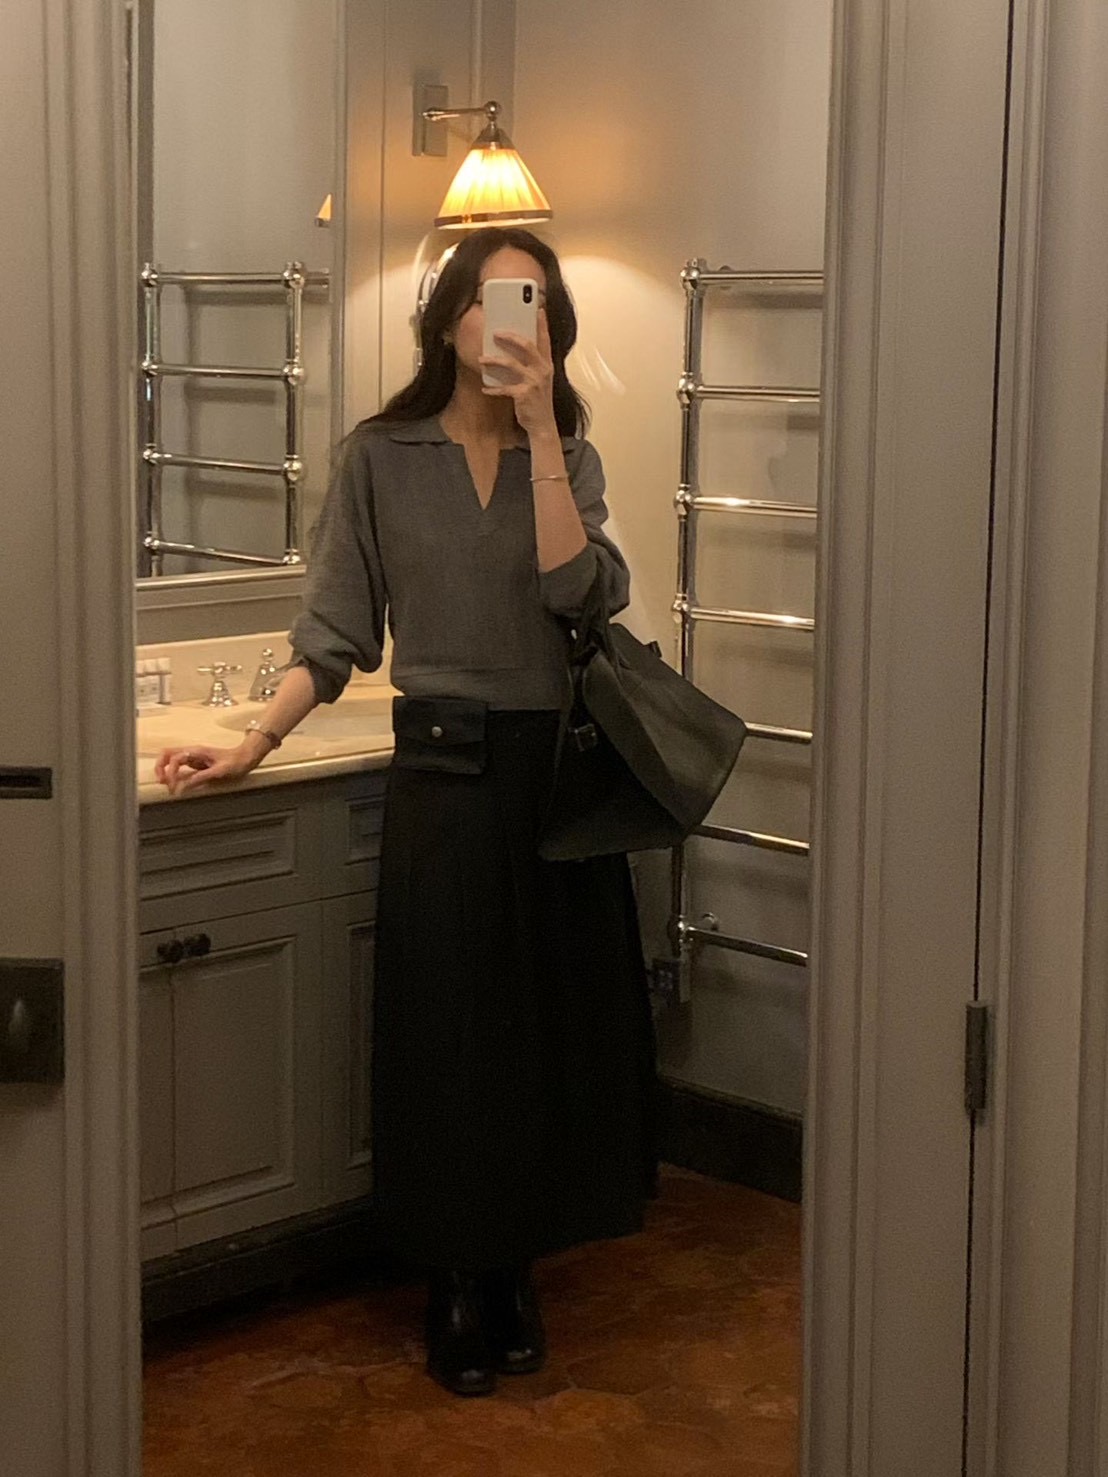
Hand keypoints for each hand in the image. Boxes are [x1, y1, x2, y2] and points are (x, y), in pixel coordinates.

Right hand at [154, 743, 256, 796]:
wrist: (245, 758)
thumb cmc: (235, 762)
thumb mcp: (220, 771)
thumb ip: (202, 777)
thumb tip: (185, 785)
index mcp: (197, 751)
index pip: (175, 758)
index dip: (171, 772)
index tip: (173, 786)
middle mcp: (192, 752)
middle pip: (166, 754)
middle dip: (160, 767)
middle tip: (162, 782)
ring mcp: (192, 757)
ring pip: (170, 759)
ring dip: (165, 770)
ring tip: (167, 784)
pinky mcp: (195, 763)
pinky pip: (178, 766)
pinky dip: (172, 773)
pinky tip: (174, 783)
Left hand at [480, 307, 557, 437]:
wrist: (542, 425)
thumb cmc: (538, 401)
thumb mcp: (539, 381)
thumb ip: (531, 365)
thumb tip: (510, 352)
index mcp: (547, 365)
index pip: (545, 340)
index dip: (542, 324)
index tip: (537, 309)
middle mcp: (543, 370)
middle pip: (527, 346)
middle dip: (510, 337)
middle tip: (495, 332)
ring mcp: (534, 382)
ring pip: (511, 364)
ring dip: (494, 360)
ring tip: (481, 359)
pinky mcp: (524, 394)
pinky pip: (504, 388)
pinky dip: (493, 388)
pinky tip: (485, 389)